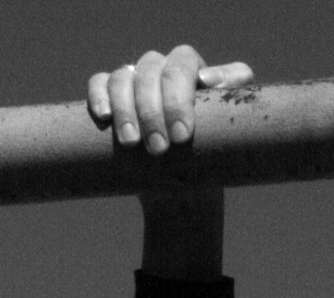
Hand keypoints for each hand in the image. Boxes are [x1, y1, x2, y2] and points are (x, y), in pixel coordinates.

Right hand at [88, 46, 253, 278]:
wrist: (183, 198)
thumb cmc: (210, 165)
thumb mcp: (230, 140)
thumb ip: (234, 105)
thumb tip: (210, 81)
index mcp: (193, 74)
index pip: (182, 64)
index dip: (179, 95)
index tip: (182, 136)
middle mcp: (163, 72)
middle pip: (151, 70)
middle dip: (152, 110)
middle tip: (159, 149)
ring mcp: (137, 83)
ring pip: (123, 77)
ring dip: (126, 109)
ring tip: (131, 143)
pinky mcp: (114, 99)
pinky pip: (100, 83)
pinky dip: (99, 95)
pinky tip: (104, 117)